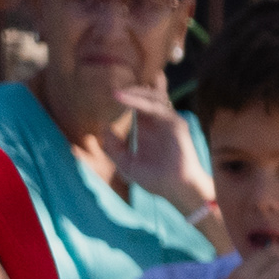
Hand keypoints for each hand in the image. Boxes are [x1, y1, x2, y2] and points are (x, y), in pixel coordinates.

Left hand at [107, 82, 214, 221]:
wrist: (175, 190)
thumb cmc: (155, 179)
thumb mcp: (126, 163)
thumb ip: (113, 147)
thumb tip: (103, 127)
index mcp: (148, 128)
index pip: (139, 103)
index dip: (128, 95)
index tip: (110, 91)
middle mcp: (159, 121)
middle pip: (149, 95)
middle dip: (133, 89)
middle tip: (114, 89)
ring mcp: (169, 121)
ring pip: (154, 96)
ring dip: (136, 92)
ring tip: (117, 93)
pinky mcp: (176, 124)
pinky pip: (157, 107)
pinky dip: (140, 102)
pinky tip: (124, 98)